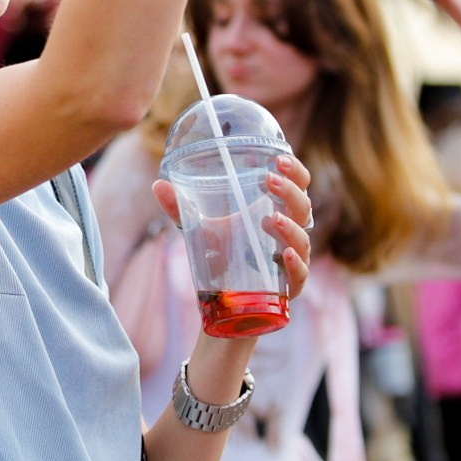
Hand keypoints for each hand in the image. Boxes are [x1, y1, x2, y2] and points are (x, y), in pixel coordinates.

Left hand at [153, 152, 314, 293]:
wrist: (222, 301)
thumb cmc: (222, 256)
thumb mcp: (200, 228)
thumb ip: (180, 207)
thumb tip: (158, 185)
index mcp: (276, 211)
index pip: (298, 186)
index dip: (295, 171)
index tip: (280, 159)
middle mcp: (289, 233)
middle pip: (303, 207)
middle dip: (289, 192)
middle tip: (269, 180)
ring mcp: (292, 260)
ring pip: (302, 240)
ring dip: (291, 228)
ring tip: (272, 220)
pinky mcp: (289, 288)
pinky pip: (299, 275)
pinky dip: (295, 265)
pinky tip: (284, 255)